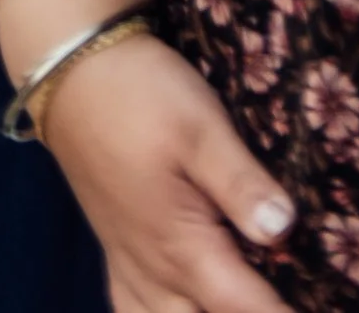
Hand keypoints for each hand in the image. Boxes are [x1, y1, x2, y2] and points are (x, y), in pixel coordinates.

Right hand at [40, 33, 297, 312]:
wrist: (72, 71)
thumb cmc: (142, 94)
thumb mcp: (200, 126)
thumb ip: (240, 182)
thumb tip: (284, 230)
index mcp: (182, 246)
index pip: (244, 307)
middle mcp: (154, 269)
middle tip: (286, 302)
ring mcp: (128, 262)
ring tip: (237, 304)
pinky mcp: (114, 248)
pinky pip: (132, 311)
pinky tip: (179, 307)